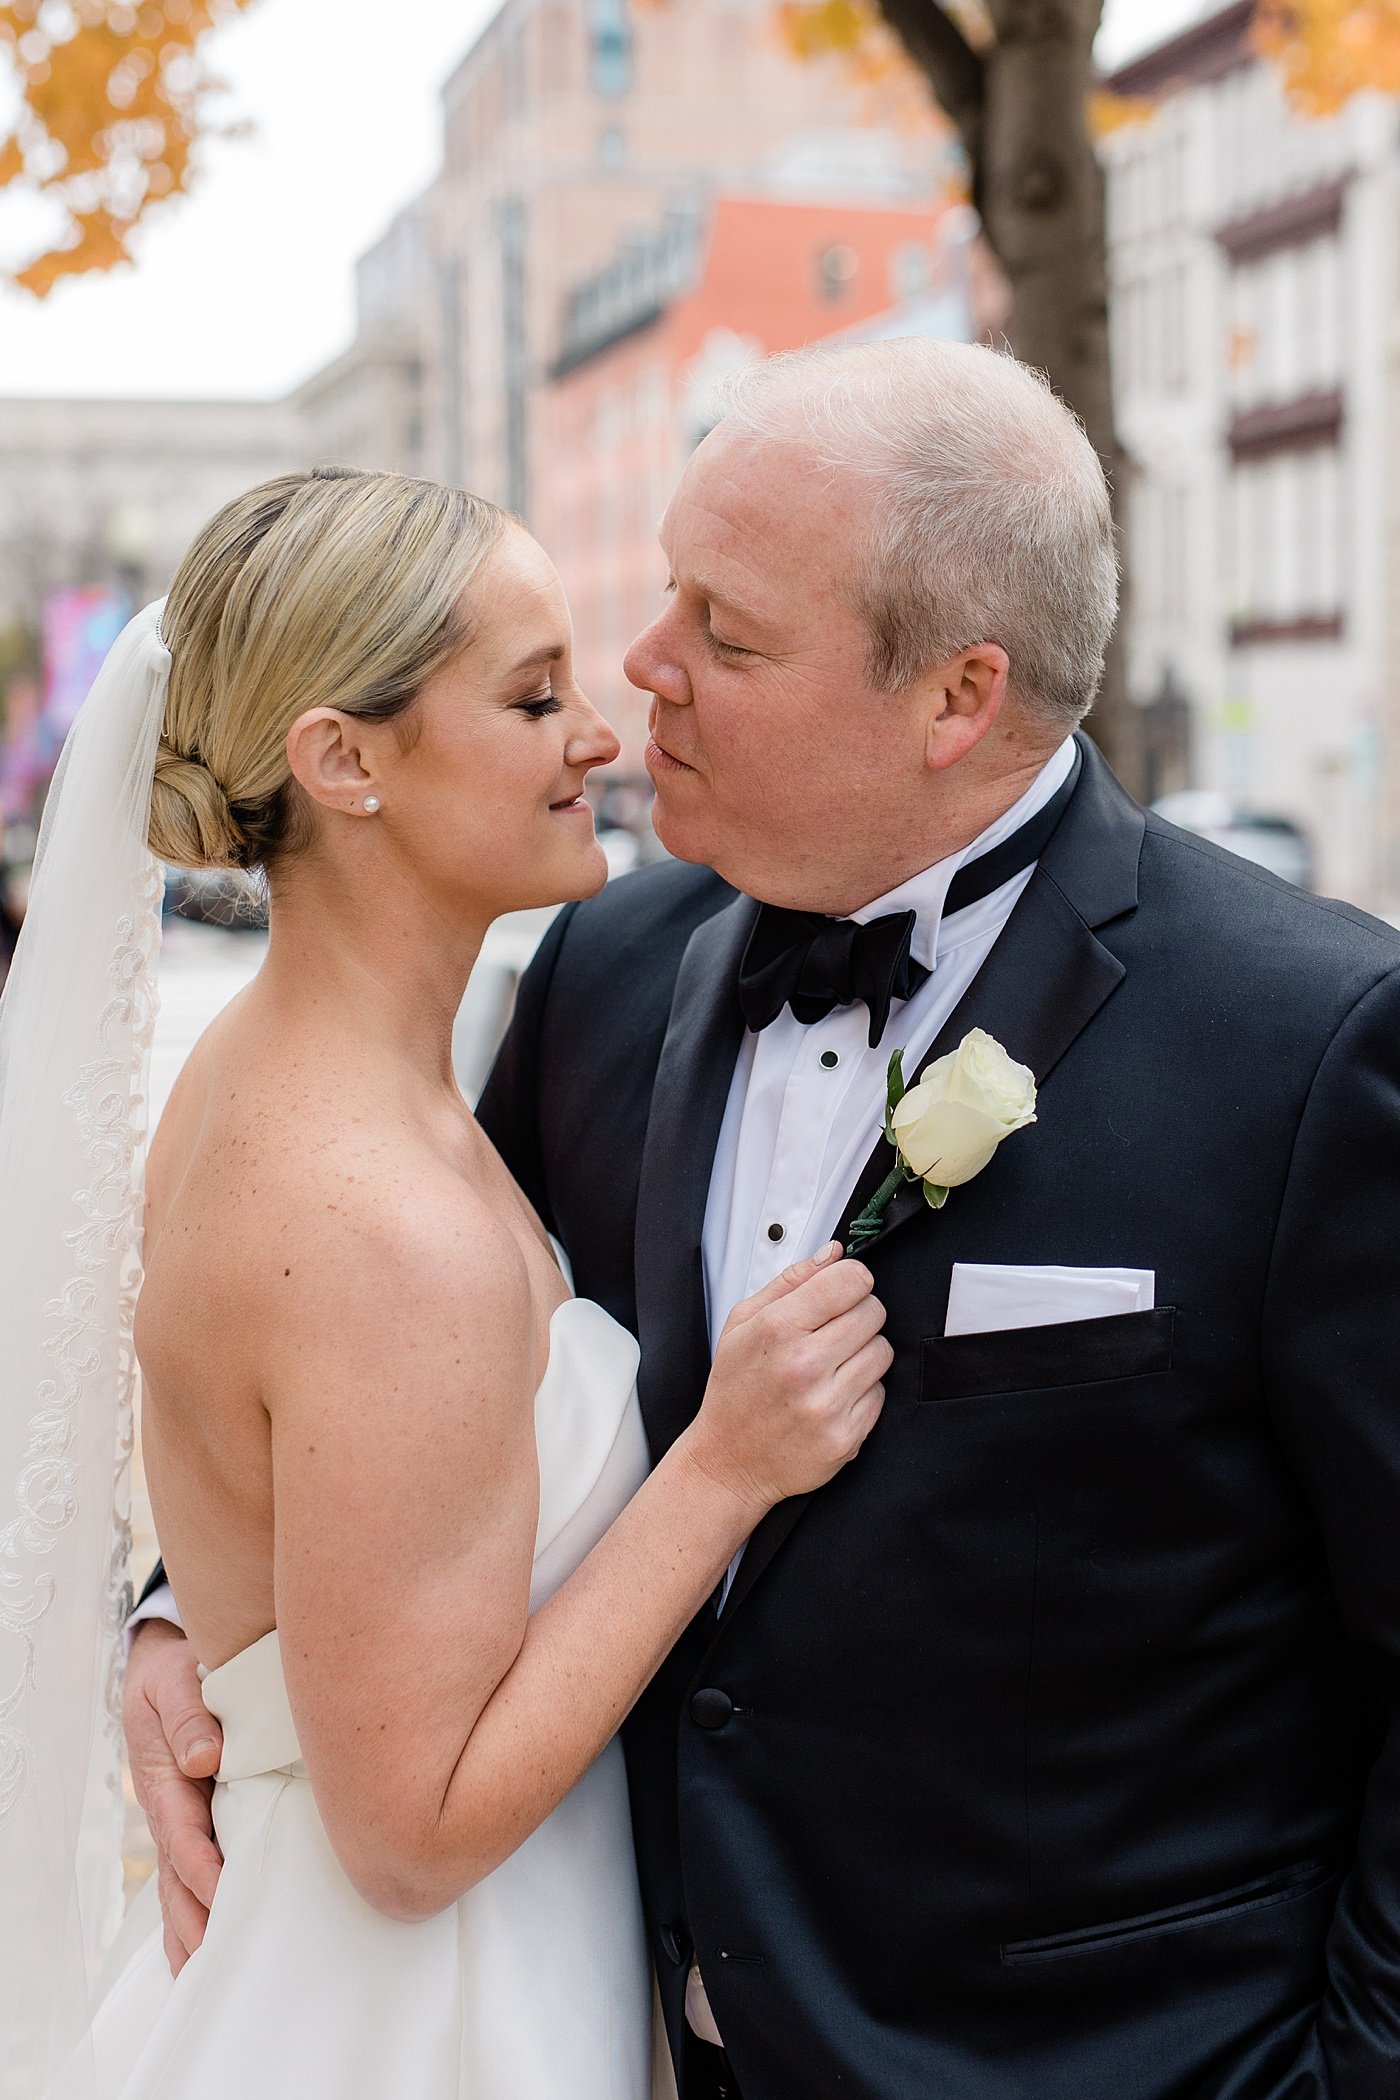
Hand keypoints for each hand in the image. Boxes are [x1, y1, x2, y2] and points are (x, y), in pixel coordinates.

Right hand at [123, 1618, 224, 1974]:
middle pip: (178, 1878)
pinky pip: (190, 1878)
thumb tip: (207, 1757)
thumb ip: (189, 1714)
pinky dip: (194, 1917)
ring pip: (180, 1888)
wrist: (166, 1666)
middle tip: (223, 1959)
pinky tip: (207, 1953)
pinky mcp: (194, 1825)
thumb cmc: (176, 1671)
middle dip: (197, 1921)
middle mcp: (169, 1811)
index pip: (184, 1835)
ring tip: (211, 1977)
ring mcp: (179, 1823)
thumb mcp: (175, 1679)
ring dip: (192, 1932)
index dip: (203, 1867)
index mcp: (166, 1781)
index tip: (225, 1894)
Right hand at [687, 1243, 890, 1513]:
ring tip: (832, 1365)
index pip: (850, 1280)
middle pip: (873, 1312)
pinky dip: (863, 1391)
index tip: (844, 1290)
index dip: (852, 1280)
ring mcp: (827, 1404)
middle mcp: (804, 1366)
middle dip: (858, 1315)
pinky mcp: (845, 1437)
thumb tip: (833, 1253)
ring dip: (863, 1353)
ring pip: (883, 1352)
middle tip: (833, 1332)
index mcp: (778, 1329)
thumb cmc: (735, 1390)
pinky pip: (881, 1394)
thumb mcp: (742, 1324)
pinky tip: (833, 1395)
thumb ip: (790, 1281)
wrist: (729, 1461)